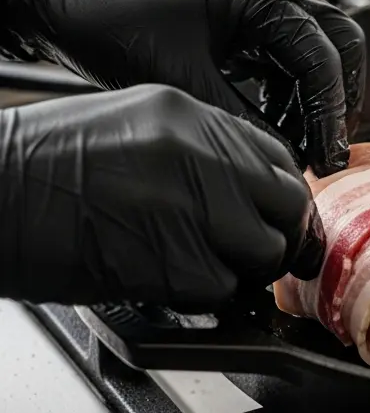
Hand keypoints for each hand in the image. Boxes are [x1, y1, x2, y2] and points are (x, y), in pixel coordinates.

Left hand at [0, 0, 364, 175]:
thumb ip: (243, 122)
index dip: (330, 112)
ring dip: (314, 99)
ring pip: (317, 50)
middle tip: (326, 147)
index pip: (321, 53)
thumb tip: (289, 161)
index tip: (326, 158)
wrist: (62, 0)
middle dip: (338, 97)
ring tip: (296, 145)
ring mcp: (257, 3)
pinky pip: (287, 57)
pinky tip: (273, 125)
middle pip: (338, 41)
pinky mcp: (244, 21)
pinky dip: (290, 93)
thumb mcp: (181, 83)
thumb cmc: (112, 28)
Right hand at [0, 85, 323, 308]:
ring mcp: (193, 207)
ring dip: (244, 268)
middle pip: (288, 204)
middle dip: (279, 233)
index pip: (279, 158)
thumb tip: (242, 184)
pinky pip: (222, 289)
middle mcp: (202, 156)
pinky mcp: (174, 262)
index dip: (281, 194)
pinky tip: (169, 280)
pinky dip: (204, 295)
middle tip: (255, 249)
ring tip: (204, 265)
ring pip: (265, 251)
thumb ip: (197, 148)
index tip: (274, 214)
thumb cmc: (38, 164)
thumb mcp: (130, 124)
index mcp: (190, 117)